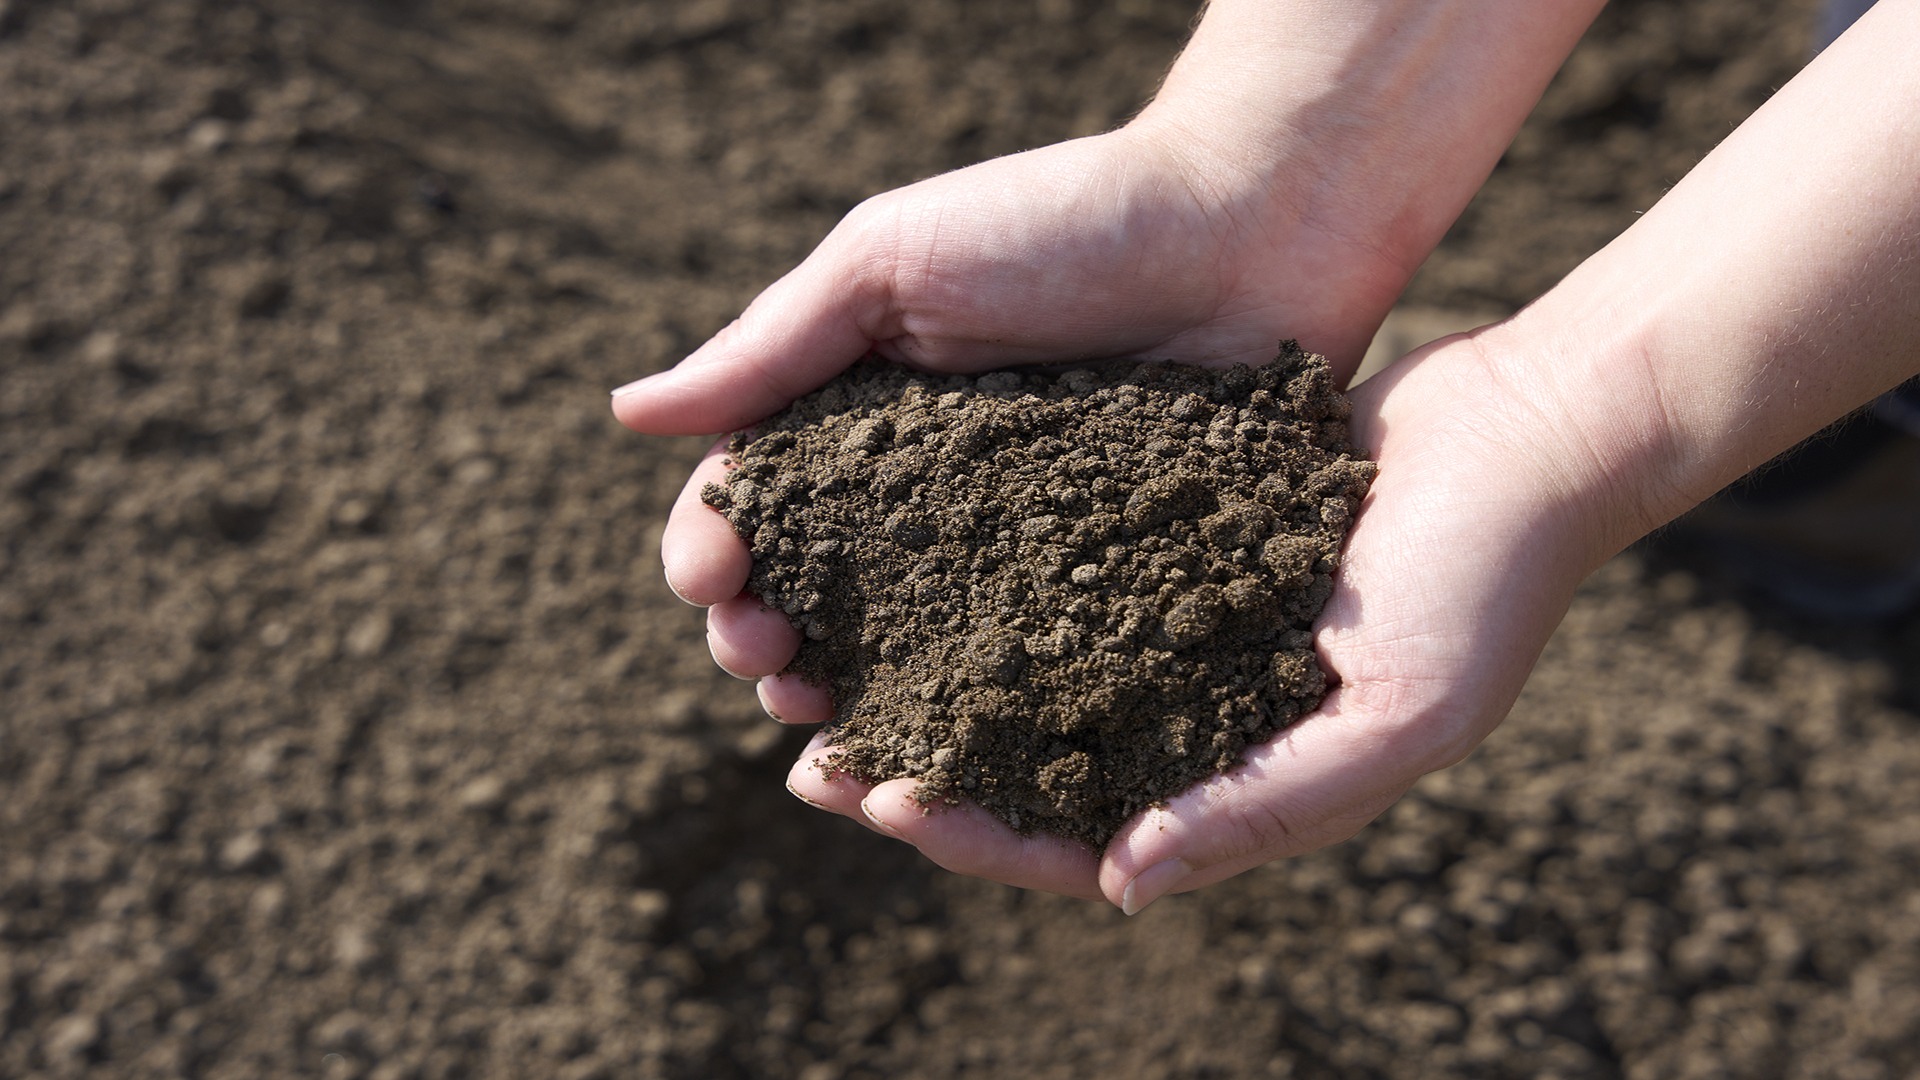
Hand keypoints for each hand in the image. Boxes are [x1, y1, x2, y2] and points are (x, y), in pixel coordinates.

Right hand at [613, 124, 1434, 899]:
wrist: (1252, 224)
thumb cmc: (1064, 219)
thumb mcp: (894, 260)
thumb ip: (772, 344)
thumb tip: (627, 413)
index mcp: (860, 417)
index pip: (758, 503)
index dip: (717, 551)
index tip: (709, 585)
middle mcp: (925, 496)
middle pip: (818, 594)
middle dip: (768, 640)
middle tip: (768, 672)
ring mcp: (1013, 547)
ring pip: (909, 651)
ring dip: (853, 696)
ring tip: (834, 727)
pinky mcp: (1102, 584)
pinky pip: (1025, 664)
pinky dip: (974, 711)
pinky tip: (949, 745)